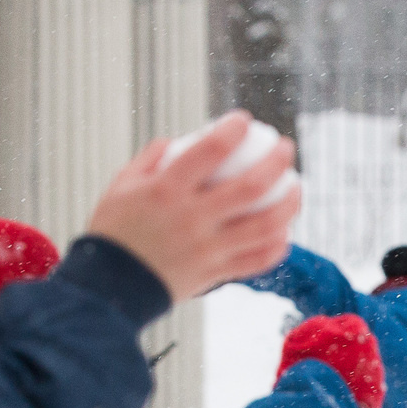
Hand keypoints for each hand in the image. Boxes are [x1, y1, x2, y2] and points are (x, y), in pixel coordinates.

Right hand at [84, 112, 302, 302]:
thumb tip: (178, 141)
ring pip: (265, 226)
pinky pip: (257, 260)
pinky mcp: (215, 274)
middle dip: (277, 161)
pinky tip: (284, 230)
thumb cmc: (114, 231)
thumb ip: (151, 159)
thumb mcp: (121, 187)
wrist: (109, 287)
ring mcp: (207, 249)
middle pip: (251, 187)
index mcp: (165, 190)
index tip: (244, 120)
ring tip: (296, 187)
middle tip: (286, 147)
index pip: (209, 150)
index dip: (233, 130)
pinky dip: (276, 245)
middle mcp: (191, 218)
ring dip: (289, 204)